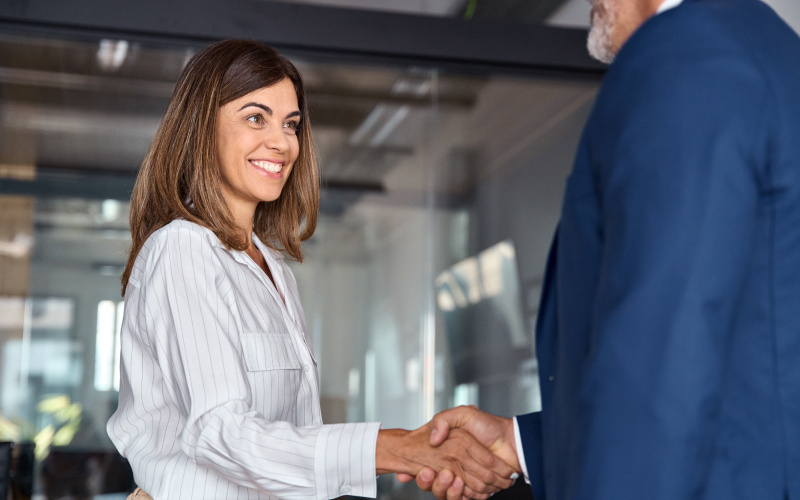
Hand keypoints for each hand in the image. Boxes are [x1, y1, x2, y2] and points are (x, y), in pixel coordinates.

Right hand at [397, 406, 520, 498]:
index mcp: (448, 451)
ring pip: (450, 495)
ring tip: (452, 477)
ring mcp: (466, 480)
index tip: (425, 470)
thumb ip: (444, 420)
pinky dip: (465, 495)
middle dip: (435, 483)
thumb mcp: (463, 414)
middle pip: (437, 485)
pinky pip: (466, 498)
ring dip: (449, 490)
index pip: (429, 469)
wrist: (512, 440)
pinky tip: (462, 484)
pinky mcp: (477, 490)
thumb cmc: (490, 426)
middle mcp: (455, 467)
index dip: (423, 474)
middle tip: (437, 473)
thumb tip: (432, 439)